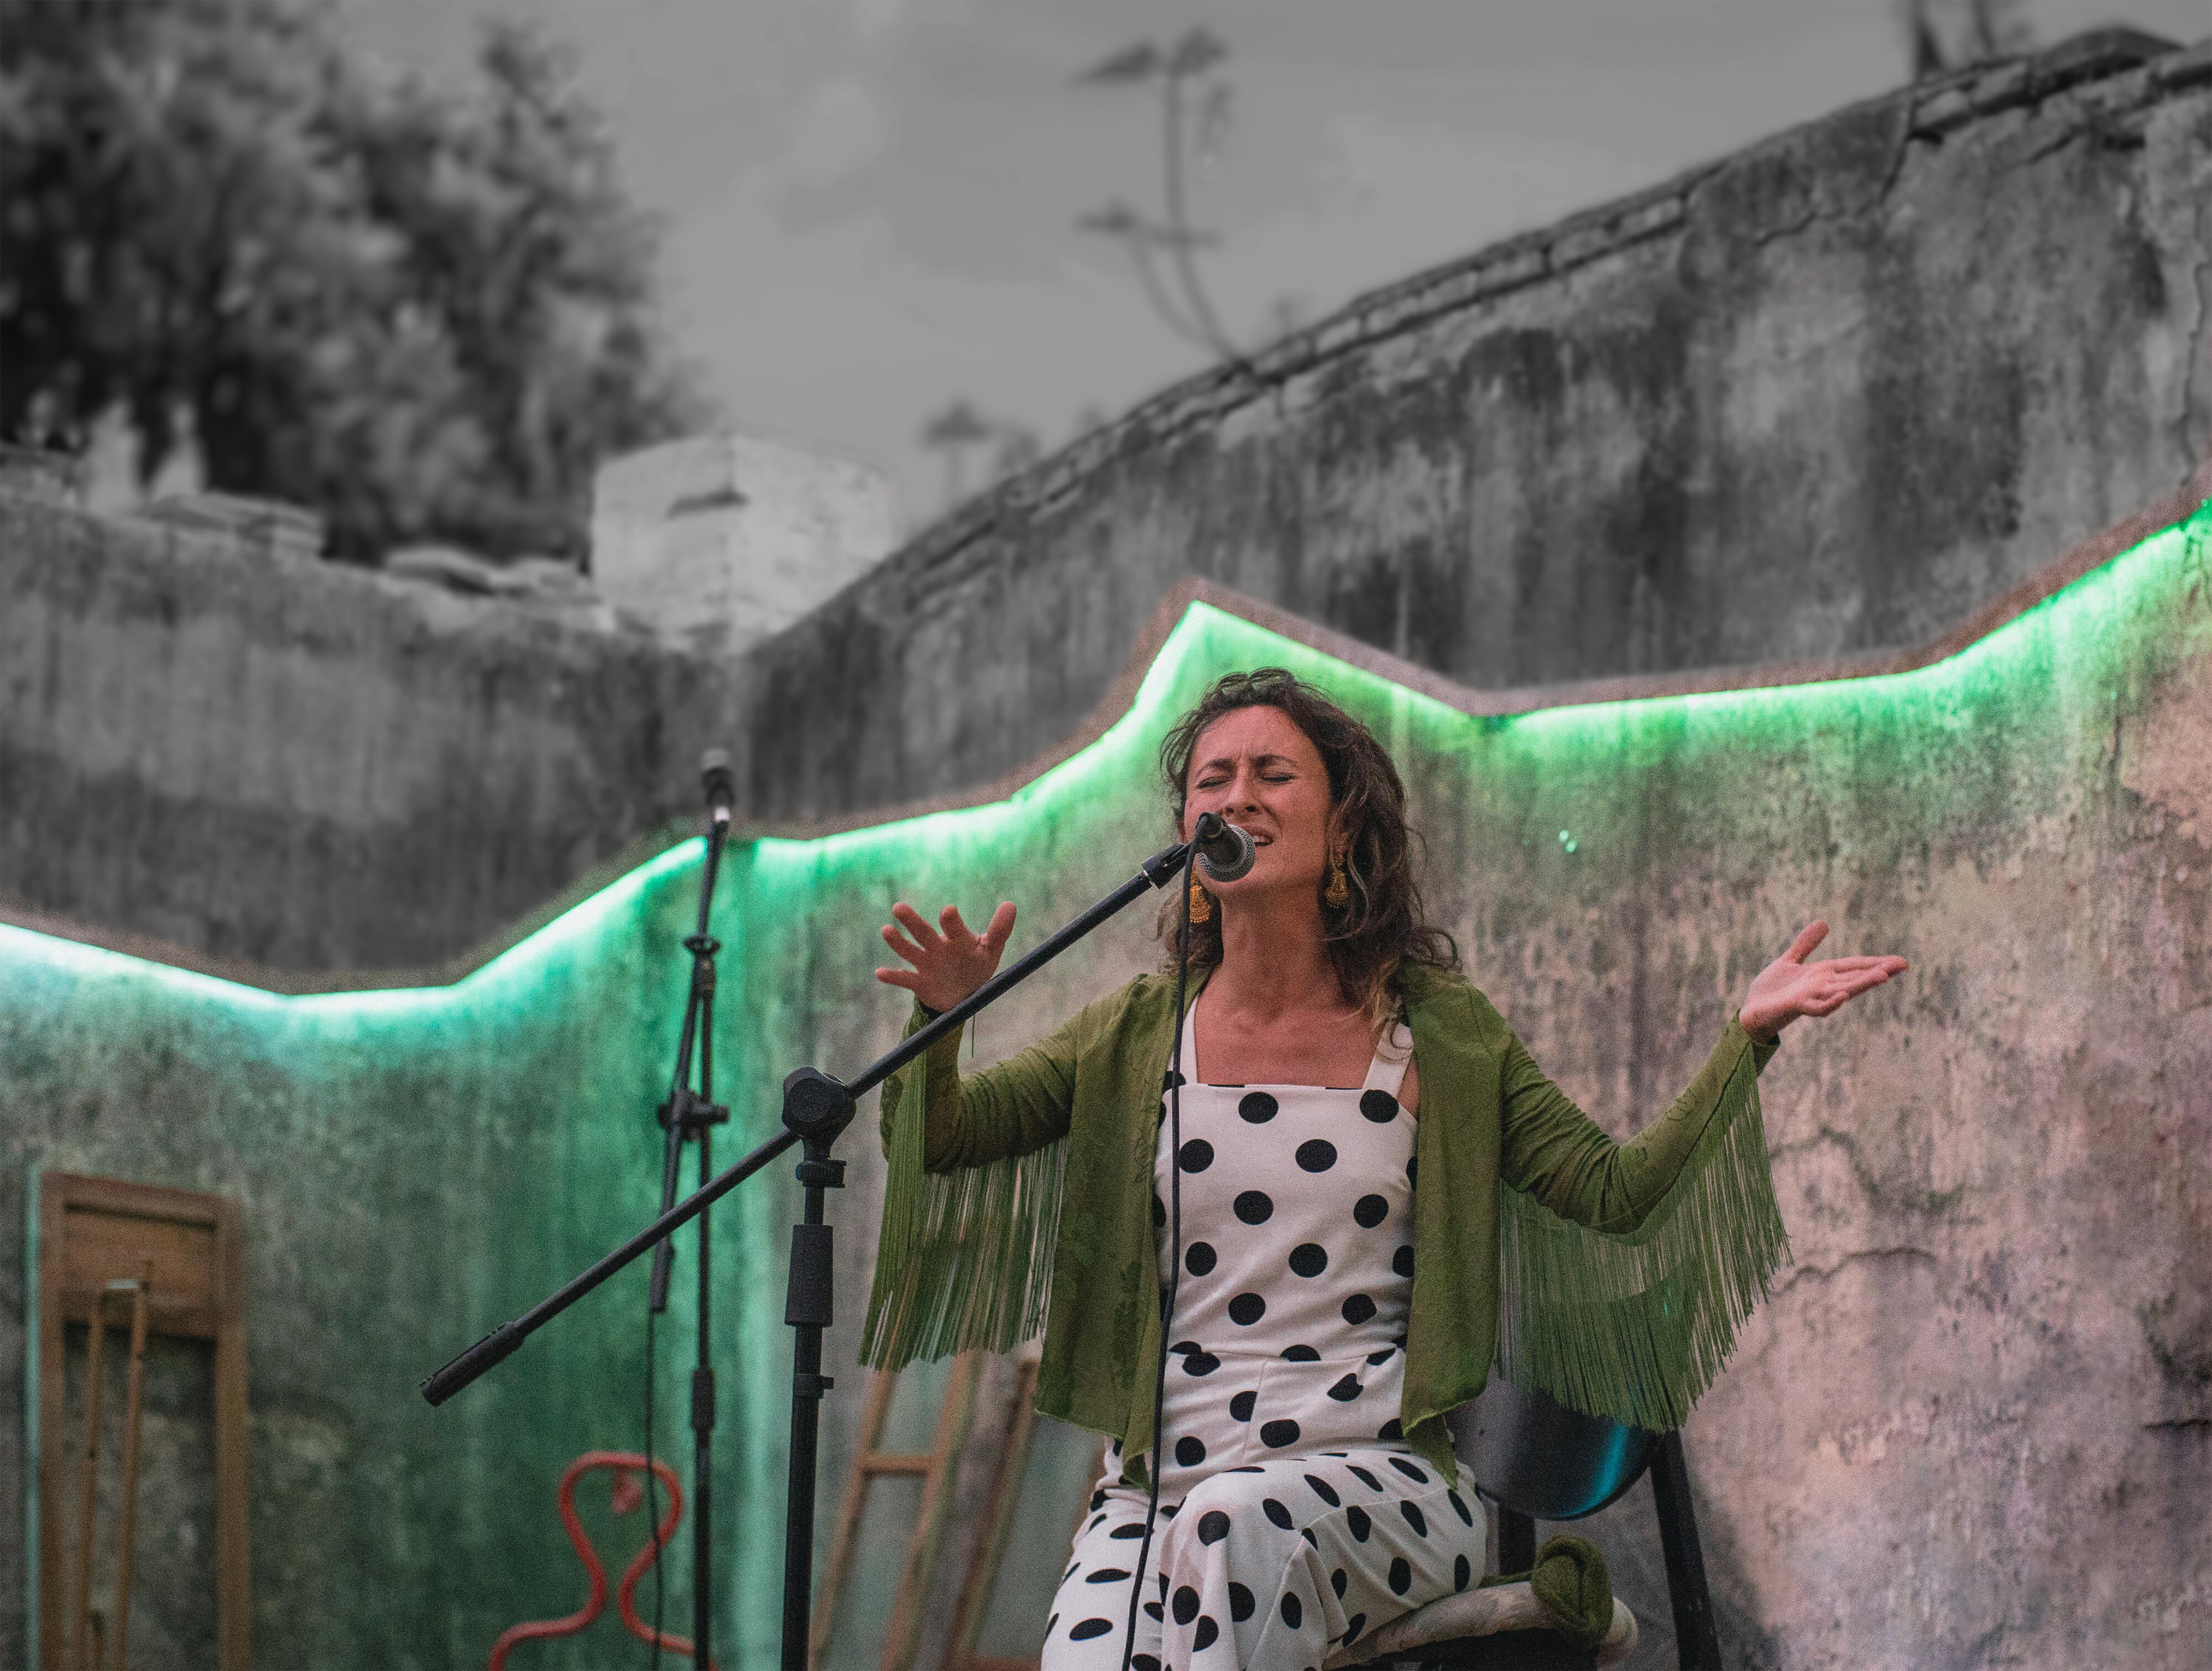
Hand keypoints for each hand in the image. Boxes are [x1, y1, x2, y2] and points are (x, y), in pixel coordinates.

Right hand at [874, 901, 1016, 1013]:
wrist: (962, 993)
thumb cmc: (976, 965)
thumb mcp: (991, 951)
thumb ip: (999, 931)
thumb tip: (1011, 905)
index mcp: (957, 938)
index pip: (953, 927)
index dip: (951, 921)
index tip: (948, 911)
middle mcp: (938, 947)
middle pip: (924, 933)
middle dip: (912, 922)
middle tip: (899, 907)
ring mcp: (926, 964)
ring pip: (910, 951)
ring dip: (898, 942)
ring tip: (886, 930)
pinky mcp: (919, 982)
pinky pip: (904, 979)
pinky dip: (893, 977)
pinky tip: (880, 973)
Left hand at [1737, 921, 1907, 1043]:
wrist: (1751, 1011)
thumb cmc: (1772, 990)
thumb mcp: (1790, 960)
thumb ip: (1806, 944)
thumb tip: (1824, 922)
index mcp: (1822, 974)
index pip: (1854, 966)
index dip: (1876, 962)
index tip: (1901, 961)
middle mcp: (1822, 986)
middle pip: (1855, 977)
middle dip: (1878, 971)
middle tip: (1902, 965)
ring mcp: (1811, 997)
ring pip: (1842, 991)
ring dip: (1861, 984)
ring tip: (1882, 977)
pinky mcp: (1796, 1006)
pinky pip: (1817, 1007)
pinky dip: (1830, 1003)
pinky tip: (1843, 995)